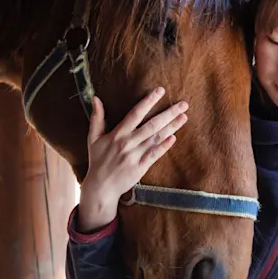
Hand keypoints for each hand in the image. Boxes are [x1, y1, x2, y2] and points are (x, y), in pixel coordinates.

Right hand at [77, 87, 188, 230]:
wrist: (101, 187)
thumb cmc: (98, 160)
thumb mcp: (93, 138)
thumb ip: (96, 117)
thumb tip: (96, 98)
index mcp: (117, 133)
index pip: (136, 113)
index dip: (149, 101)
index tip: (160, 91)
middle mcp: (128, 143)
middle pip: (151, 125)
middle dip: (168, 113)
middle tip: (183, 104)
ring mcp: (135, 155)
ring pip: (156, 138)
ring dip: (171, 127)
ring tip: (184, 117)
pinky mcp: (141, 167)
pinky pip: (155, 154)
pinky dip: (164, 146)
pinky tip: (174, 137)